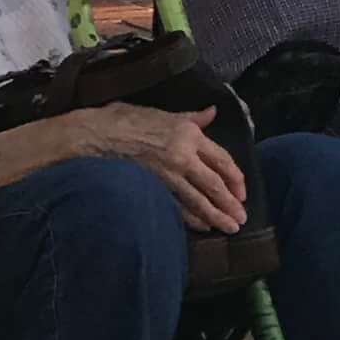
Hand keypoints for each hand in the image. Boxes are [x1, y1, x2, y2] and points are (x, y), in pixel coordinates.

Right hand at [71, 104, 247, 233]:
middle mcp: (183, 156)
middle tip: (241, 218)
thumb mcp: (164, 113)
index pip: (221, 159)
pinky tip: (203, 227)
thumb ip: (192, 117)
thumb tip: (212, 112)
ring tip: (230, 227)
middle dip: (230, 203)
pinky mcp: (153, 188)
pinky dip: (192, 219)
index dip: (235, 176)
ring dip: (216, 216)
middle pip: (214, 184)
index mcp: (189, 135)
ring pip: (199, 200)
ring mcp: (168, 175)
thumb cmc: (127, 119)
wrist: (96, 135)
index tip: (242, 190)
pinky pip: (177, 208)